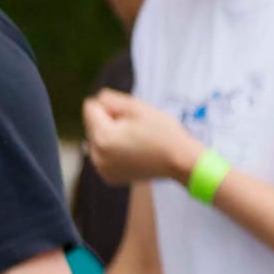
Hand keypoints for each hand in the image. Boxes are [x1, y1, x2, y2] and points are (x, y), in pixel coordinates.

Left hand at [80, 88, 199, 187]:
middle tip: (136, 131)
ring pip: (96, 138)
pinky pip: (102, 154)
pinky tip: (132, 153)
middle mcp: (97, 155)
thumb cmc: (164, 133)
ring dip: (110, 136)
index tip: (131, 119)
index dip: (111, 107)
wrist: (182, 162)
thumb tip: (96, 102)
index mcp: (102, 136)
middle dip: (109, 122)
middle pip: (92, 123)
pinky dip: (114, 151)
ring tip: (135, 142)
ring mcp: (102, 168)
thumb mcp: (138, 107)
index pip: (91, 106)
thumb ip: (110, 98)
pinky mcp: (108, 176)